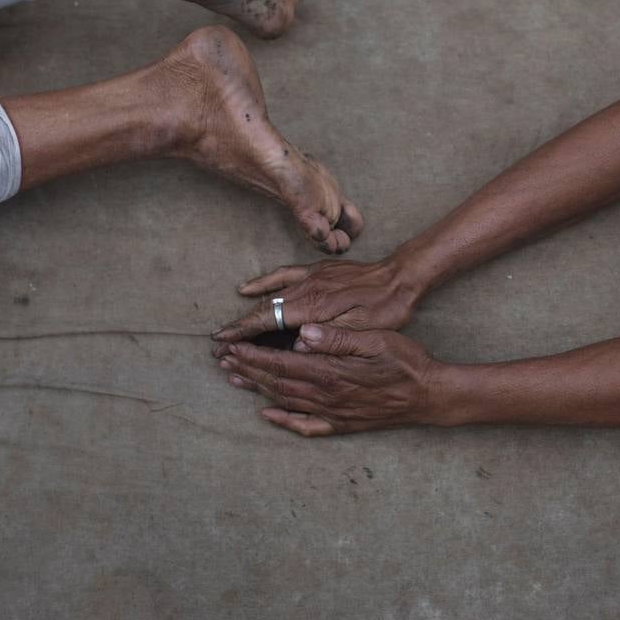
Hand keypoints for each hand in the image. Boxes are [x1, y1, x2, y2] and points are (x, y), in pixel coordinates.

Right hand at [211, 257, 421, 342]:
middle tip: (218, 346)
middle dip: (239, 329)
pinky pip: (282, 275)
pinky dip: (262, 283)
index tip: (223, 344)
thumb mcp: (361, 330)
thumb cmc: (385, 308)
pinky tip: (247, 289)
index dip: (244, 334)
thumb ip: (328, 339)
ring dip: (247, 312)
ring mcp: (310, 277)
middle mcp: (306, 289)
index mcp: (314, 307)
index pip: (269, 321)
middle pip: (264, 310)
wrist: (401, 277)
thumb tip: (296, 348)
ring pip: (270, 296)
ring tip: (228, 327)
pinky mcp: (317, 271)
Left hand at [215, 325, 449, 435]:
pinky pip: (306, 425)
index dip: (253, 356)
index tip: (232, 347)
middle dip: (247, 370)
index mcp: (331, 373)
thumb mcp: (376, 340)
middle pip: (277, 383)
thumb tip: (304, 333)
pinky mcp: (342, 424)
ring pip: (285, 402)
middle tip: (223, 361)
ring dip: (257, 390)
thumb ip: (339, 338)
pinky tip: (268, 415)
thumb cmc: (406, 362)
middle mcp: (326, 397)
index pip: (281, 364)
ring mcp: (333, 413)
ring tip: (235, 379)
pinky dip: (283, 420)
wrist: (429, 396)